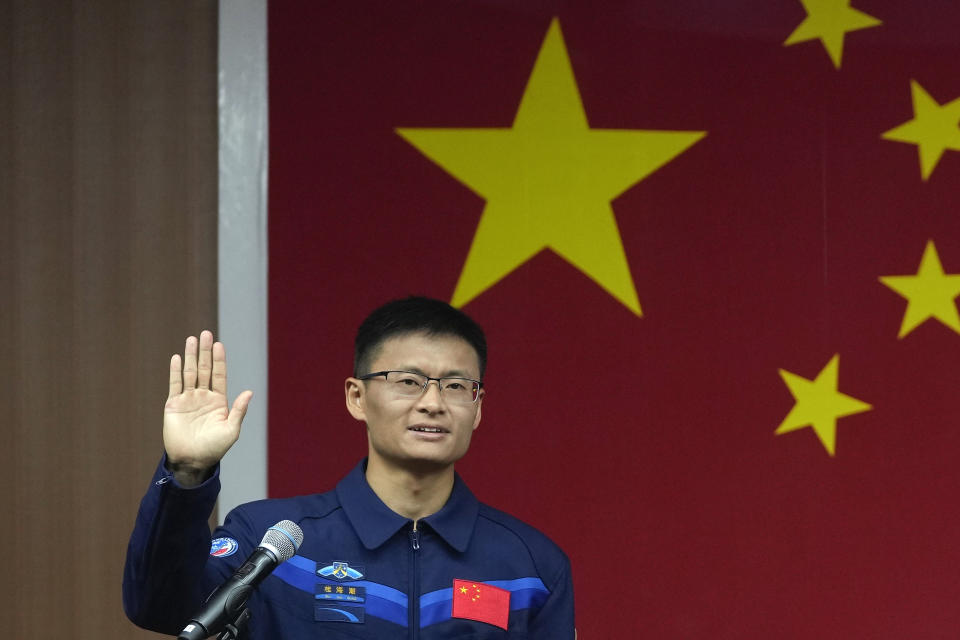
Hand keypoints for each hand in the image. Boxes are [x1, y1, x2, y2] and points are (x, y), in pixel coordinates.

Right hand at [163, 330, 252, 486]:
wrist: (192, 461)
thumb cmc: (214, 448)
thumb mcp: (231, 430)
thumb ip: (239, 410)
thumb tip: (249, 392)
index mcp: (219, 401)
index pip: (219, 375)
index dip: (219, 360)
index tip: (219, 345)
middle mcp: (204, 396)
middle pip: (205, 369)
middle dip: (205, 352)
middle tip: (206, 334)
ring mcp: (188, 399)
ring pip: (190, 373)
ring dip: (191, 356)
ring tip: (192, 339)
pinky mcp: (173, 405)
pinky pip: (175, 384)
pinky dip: (176, 371)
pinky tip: (177, 358)